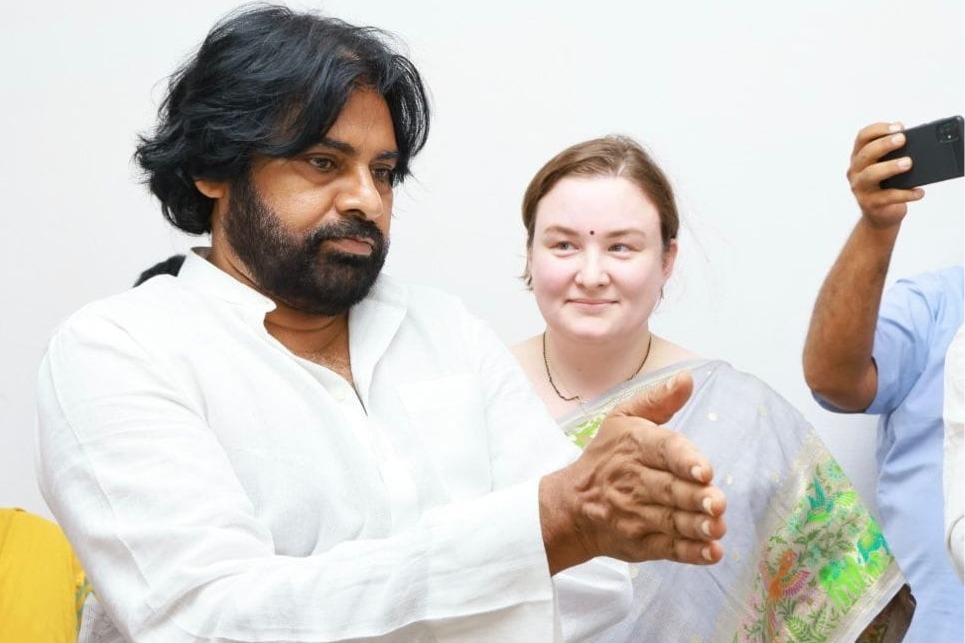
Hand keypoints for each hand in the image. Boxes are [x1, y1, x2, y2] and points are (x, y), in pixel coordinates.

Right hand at [540, 371, 726, 573]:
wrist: (572, 506)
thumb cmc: (606, 457)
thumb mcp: (622, 419)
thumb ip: (658, 400)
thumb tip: (687, 378)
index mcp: (633, 445)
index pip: (662, 450)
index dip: (684, 460)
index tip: (704, 470)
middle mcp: (634, 480)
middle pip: (669, 489)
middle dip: (694, 496)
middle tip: (717, 501)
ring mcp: (636, 515)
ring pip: (671, 521)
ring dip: (696, 526)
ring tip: (717, 526)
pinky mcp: (641, 543)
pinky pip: (668, 549)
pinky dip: (690, 553)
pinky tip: (711, 552)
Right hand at [847, 122, 923, 228]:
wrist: (880, 216)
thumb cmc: (886, 187)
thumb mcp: (887, 166)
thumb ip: (895, 153)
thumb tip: (915, 140)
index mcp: (859, 158)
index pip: (862, 137)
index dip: (879, 129)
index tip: (898, 127)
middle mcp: (856, 172)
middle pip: (865, 154)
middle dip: (884, 144)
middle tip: (902, 139)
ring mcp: (860, 189)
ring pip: (871, 174)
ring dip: (890, 167)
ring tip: (908, 163)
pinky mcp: (870, 204)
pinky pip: (888, 197)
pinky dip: (905, 194)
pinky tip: (919, 192)